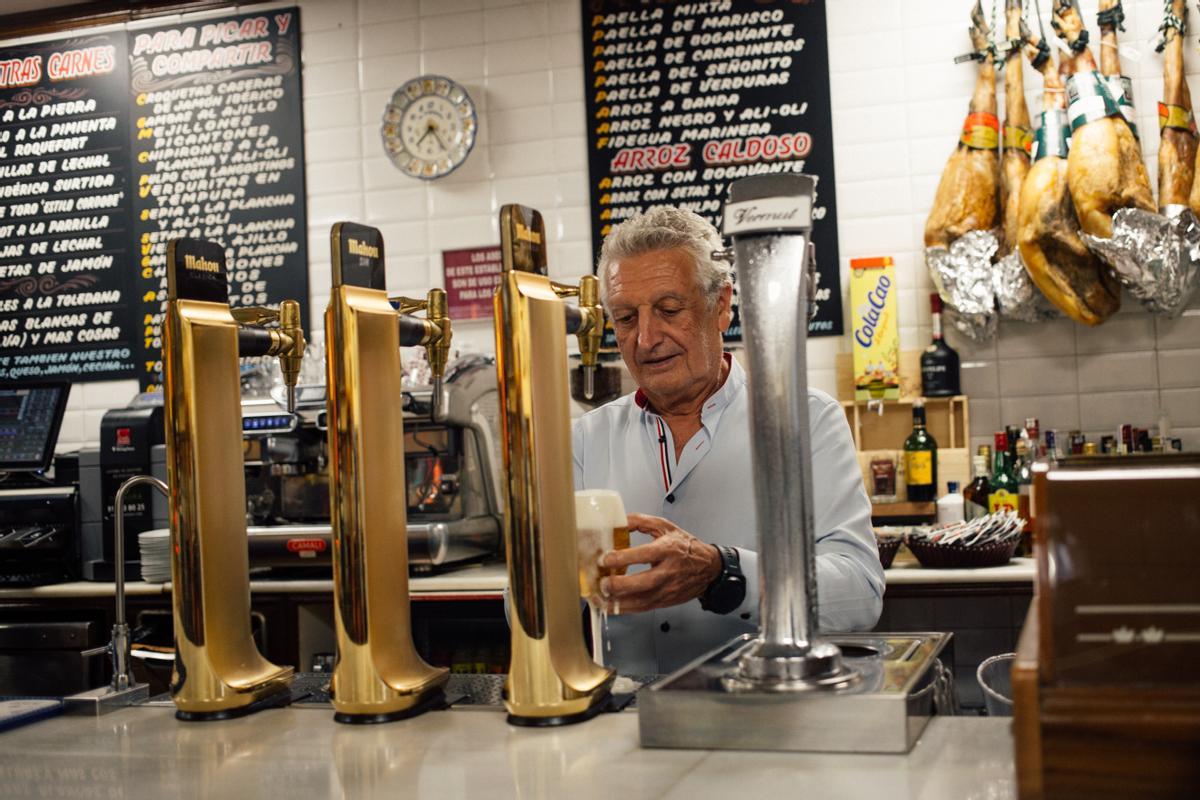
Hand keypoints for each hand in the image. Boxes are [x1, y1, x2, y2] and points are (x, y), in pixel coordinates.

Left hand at [598, 513, 721, 613]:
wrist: (709, 569)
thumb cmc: (686, 547)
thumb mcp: (666, 527)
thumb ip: (641, 521)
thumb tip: (618, 521)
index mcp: (669, 550)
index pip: (645, 555)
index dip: (623, 557)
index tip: (605, 558)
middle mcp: (668, 571)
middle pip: (644, 582)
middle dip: (620, 585)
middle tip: (602, 582)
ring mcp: (667, 589)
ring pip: (641, 600)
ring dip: (618, 602)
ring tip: (600, 598)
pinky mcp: (664, 601)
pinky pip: (643, 608)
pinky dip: (625, 609)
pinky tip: (611, 606)